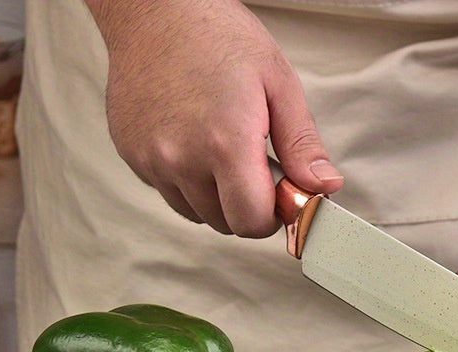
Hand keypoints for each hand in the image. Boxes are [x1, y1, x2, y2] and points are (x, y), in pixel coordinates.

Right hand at [85, 0, 342, 235]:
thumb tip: (324, 187)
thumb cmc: (217, 35)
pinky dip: (186, 181)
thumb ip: (302, 145)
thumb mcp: (278, 82)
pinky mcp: (134, 158)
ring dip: (215, 197)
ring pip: (197, 214)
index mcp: (226, 143)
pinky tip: (191, 142)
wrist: (153, 9)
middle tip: (253, 165)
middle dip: (246, 206)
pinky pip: (170, 193)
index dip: (272, 216)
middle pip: (226, 224)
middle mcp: (183, 160)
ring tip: (220, 149)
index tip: (278, 195)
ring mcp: (153, 162)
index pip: (252, 223)